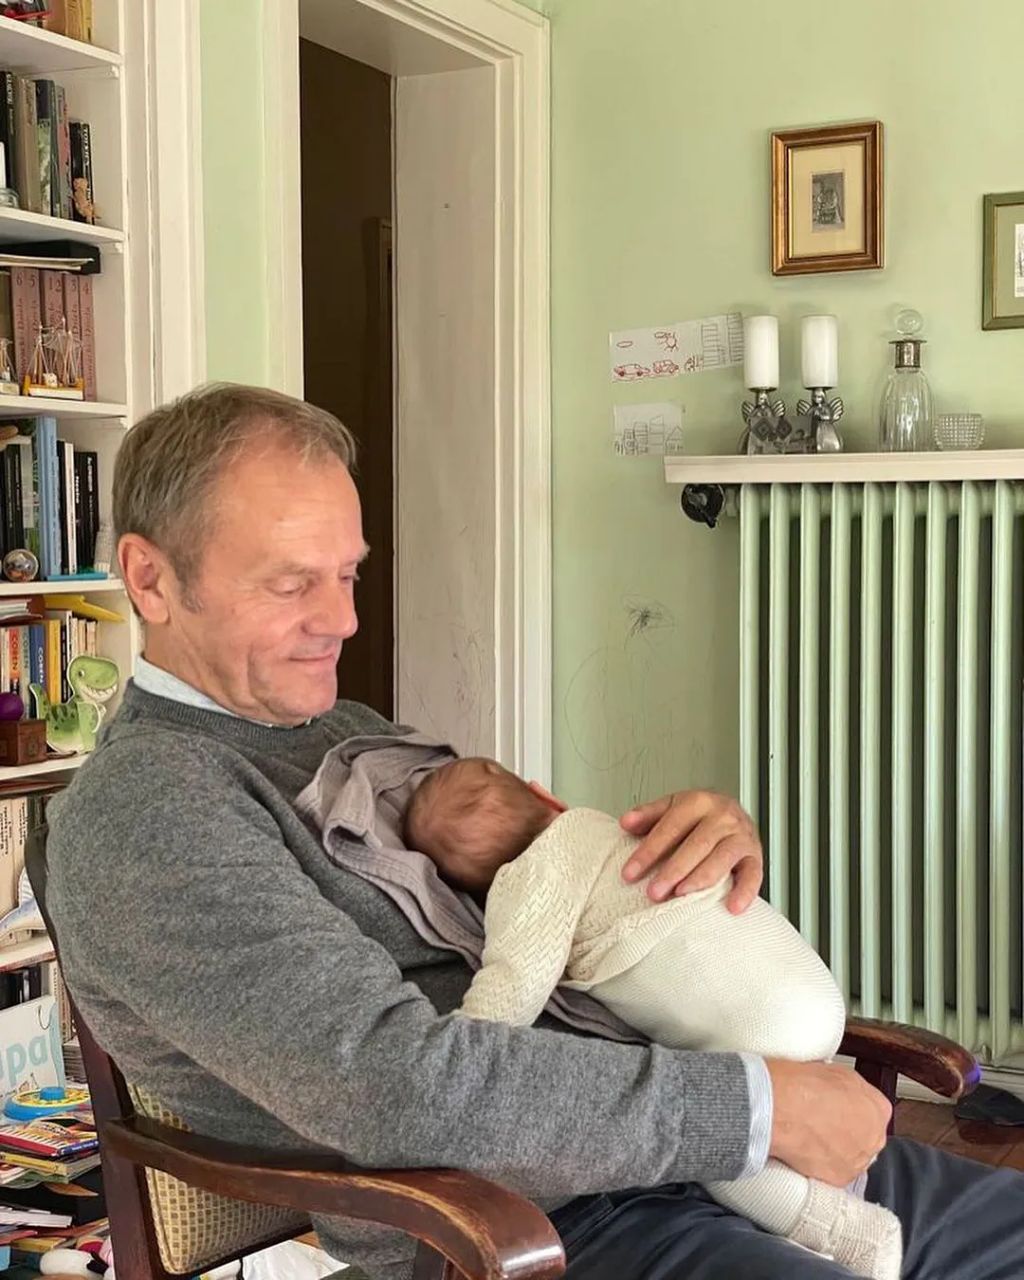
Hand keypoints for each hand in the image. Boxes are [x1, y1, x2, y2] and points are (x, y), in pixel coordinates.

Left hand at [620, 790, 762, 912]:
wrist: (734, 811)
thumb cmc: (699, 815)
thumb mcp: (672, 807)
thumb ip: (648, 815)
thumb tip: (626, 822)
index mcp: (699, 801)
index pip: (670, 827)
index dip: (649, 851)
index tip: (630, 872)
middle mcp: (723, 816)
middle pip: (697, 844)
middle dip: (674, 870)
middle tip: (654, 891)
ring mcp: (742, 836)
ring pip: (722, 858)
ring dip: (701, 879)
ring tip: (681, 895)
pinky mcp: (756, 855)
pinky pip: (753, 875)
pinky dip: (744, 891)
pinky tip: (731, 906)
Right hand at [766, 1059, 891, 1185]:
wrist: (781, 1108)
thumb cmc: (802, 1086)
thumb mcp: (835, 1070)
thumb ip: (851, 1087)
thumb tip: (845, 1091)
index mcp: (878, 1109)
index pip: (874, 1110)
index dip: (852, 1106)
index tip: (839, 1105)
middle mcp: (873, 1138)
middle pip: (865, 1136)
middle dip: (847, 1130)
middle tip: (823, 1119)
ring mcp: (858, 1161)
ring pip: (851, 1156)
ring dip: (836, 1149)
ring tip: (811, 1135)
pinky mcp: (839, 1179)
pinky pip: (834, 1172)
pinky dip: (822, 1164)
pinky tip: (807, 1149)